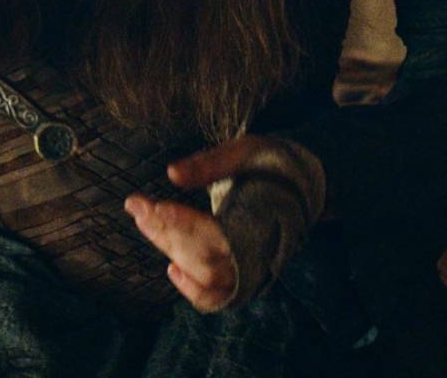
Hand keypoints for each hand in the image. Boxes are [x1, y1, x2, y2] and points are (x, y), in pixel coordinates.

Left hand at [128, 136, 318, 313]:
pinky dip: (193, 289)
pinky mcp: (246, 274)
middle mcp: (260, 251)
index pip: (218, 231)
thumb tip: (171, 173)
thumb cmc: (274, 163)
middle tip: (137, 206)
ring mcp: (254, 267)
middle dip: (167, 232)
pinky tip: (170, 268)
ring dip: (171, 250)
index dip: (183, 222)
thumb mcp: (246, 151)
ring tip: (144, 222)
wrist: (309, 184)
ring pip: (207, 275)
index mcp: (265, 218)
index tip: (154, 206)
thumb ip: (210, 163)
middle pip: (206, 256)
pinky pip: (219, 295)